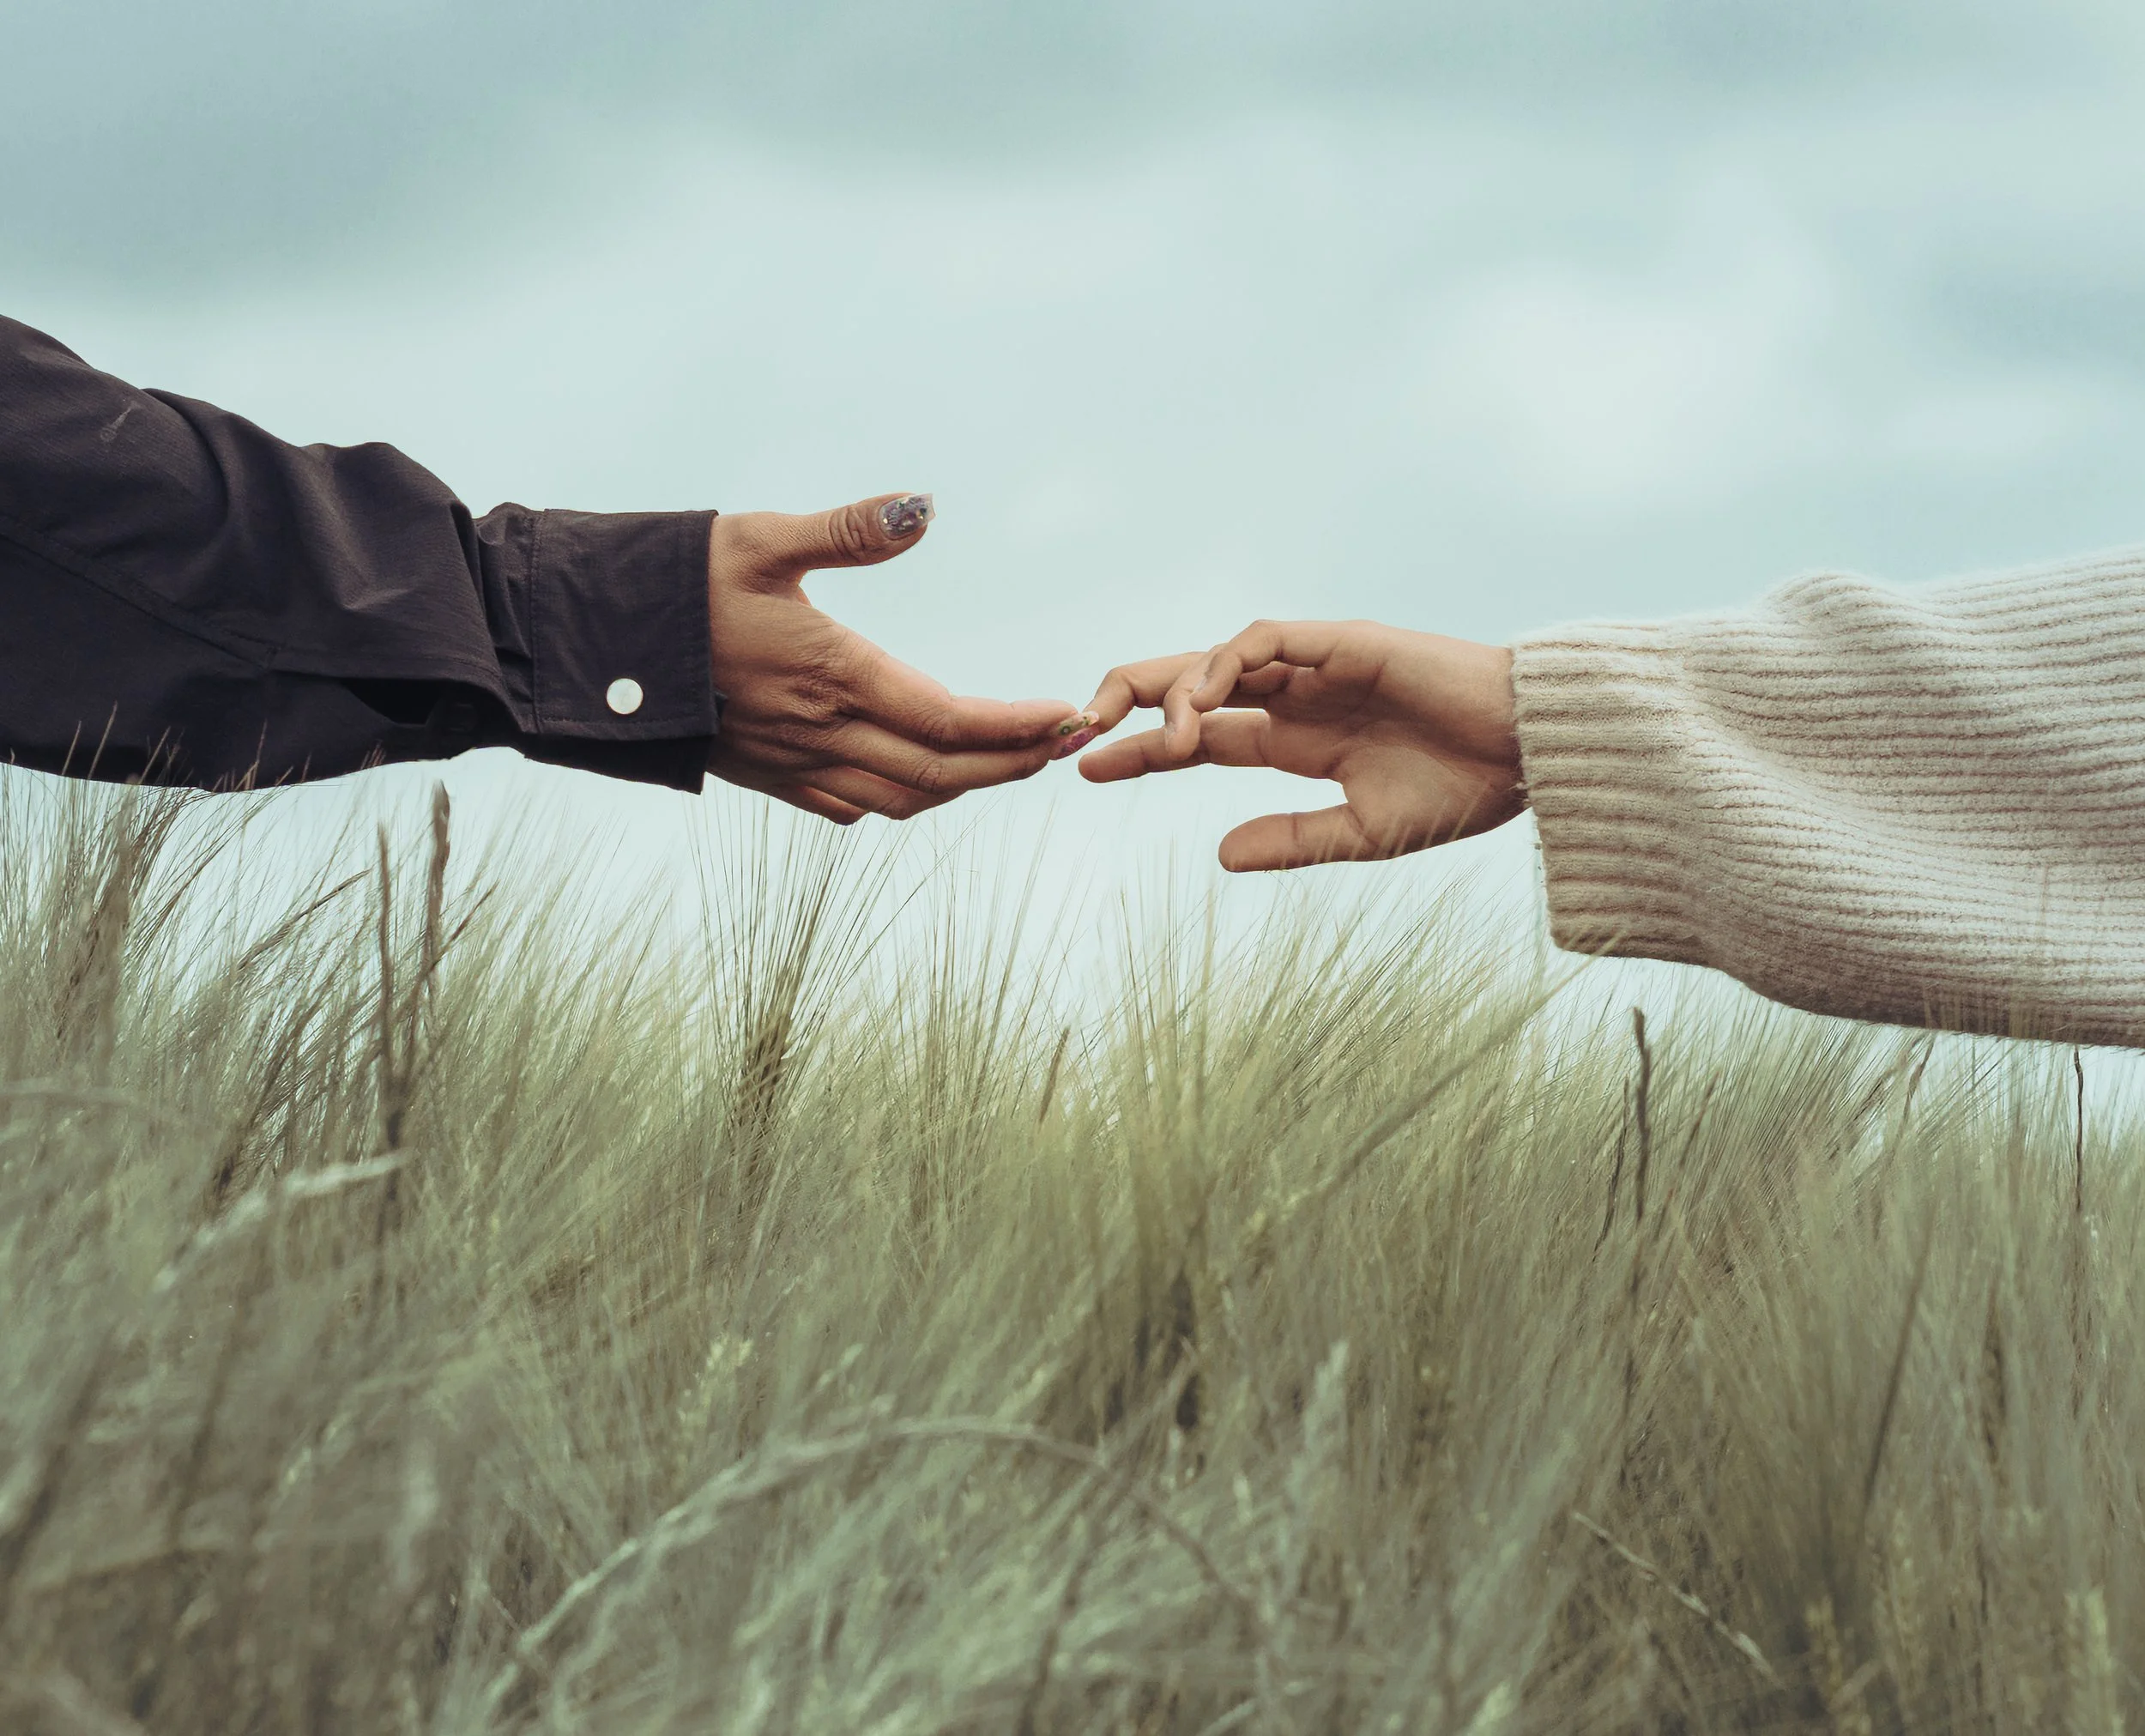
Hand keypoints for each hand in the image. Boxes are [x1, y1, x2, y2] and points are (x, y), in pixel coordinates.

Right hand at [705, 494, 1091, 821]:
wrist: (590, 643)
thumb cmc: (678, 579)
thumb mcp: (763, 538)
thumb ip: (851, 529)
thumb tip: (923, 508)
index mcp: (830, 673)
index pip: (947, 718)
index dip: (1015, 725)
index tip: (1064, 716)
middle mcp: (817, 731)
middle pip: (939, 772)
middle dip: (1010, 762)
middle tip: (1062, 743)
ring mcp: (791, 763)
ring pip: (901, 797)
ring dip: (964, 784)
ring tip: (1010, 759)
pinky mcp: (766, 776)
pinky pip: (851, 807)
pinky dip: (903, 797)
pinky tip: (923, 774)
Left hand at [1077, 619, 1524, 869]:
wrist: (1530, 756)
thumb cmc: (1462, 793)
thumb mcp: (1362, 834)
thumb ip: (1292, 841)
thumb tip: (1217, 855)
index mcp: (1299, 741)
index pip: (1200, 738)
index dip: (1142, 749)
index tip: (1085, 769)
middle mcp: (1297, 697)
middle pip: (1190, 686)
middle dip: (1127, 700)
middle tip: (1075, 733)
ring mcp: (1317, 666)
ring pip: (1215, 659)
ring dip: (1169, 690)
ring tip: (1149, 739)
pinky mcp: (1342, 642)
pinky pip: (1262, 641)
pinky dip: (1221, 666)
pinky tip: (1199, 707)